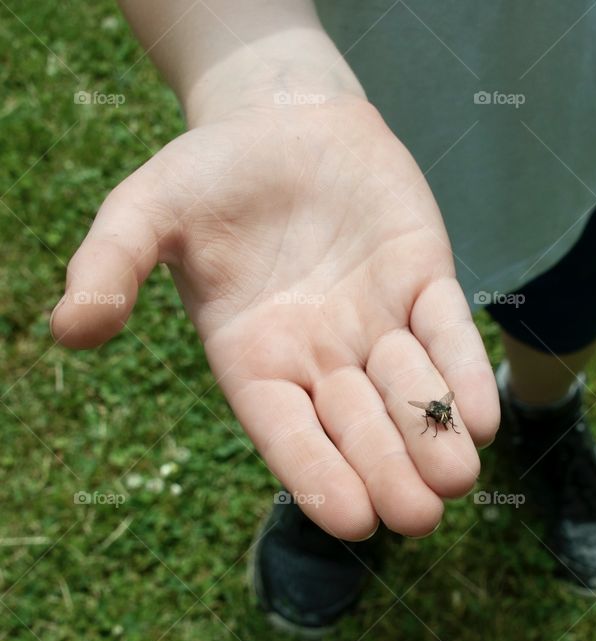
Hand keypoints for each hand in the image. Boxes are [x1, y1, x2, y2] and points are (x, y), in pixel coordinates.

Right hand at [50, 96, 499, 539]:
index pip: (287, 433)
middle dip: (389, 470)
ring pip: (410, 388)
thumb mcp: (147, 211)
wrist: (281, 119)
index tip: (352, 520)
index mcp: (256, 359)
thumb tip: (67, 330)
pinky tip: (482, 416)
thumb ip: (110, 266)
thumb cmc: (211, 173)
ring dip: (435, 433)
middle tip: (419, 518)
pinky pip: (447, 330)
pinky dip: (464, 370)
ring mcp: (377, 320)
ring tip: (458, 478)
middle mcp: (322, 354)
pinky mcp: (423, 278)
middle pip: (358, 425)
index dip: (317, 476)